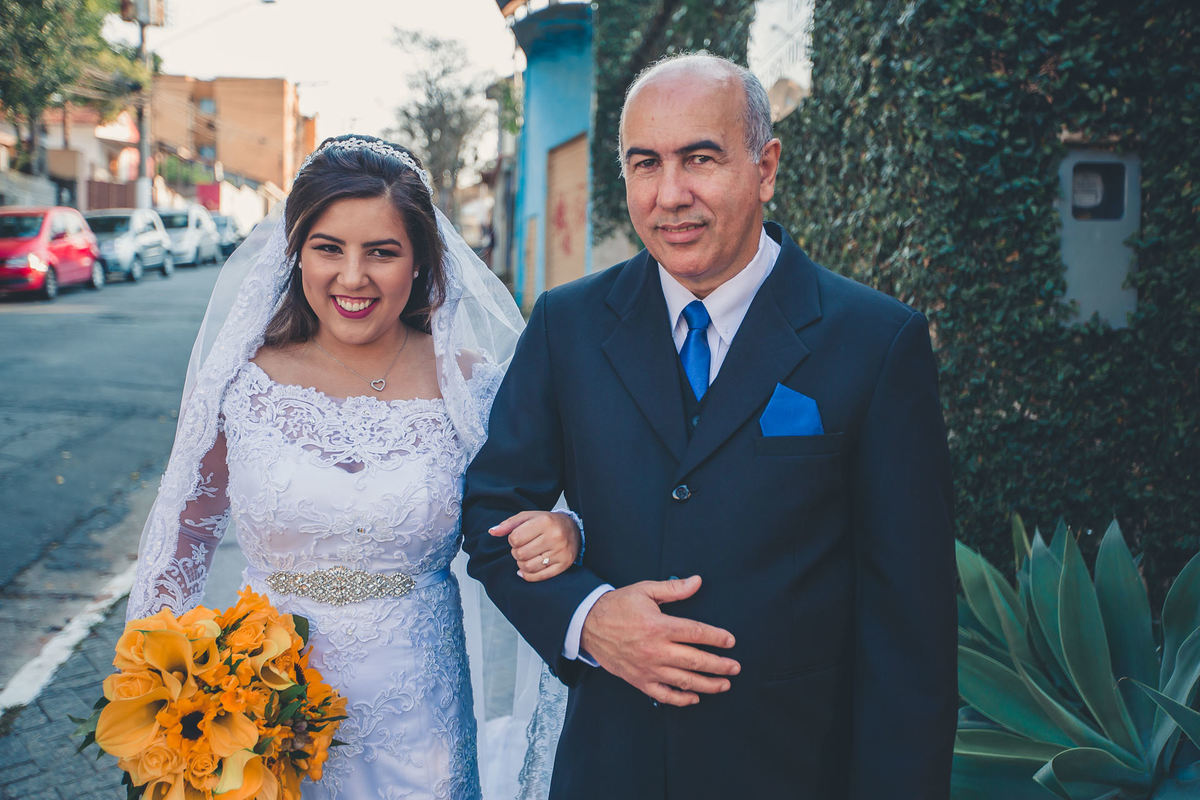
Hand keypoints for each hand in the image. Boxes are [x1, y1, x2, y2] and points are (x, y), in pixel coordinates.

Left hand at [489, 510, 581, 581]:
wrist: (574, 528)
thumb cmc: (548, 522)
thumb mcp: (528, 517)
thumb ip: (509, 524)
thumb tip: (492, 532)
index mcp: (545, 522)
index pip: (515, 538)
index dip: (512, 539)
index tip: (519, 537)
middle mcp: (555, 537)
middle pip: (520, 554)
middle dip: (516, 552)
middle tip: (522, 547)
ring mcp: (560, 552)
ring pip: (528, 567)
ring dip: (521, 564)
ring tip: (526, 556)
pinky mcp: (564, 564)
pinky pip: (539, 576)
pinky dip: (528, 575)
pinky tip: (526, 569)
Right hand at [580, 575, 739, 706]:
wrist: (587, 624)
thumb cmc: (618, 605)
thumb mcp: (645, 590)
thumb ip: (674, 589)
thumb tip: (697, 581)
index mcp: (659, 626)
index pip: (696, 633)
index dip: (716, 637)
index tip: (730, 641)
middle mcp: (655, 650)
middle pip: (695, 660)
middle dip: (719, 665)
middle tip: (735, 667)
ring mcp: (647, 668)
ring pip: (684, 681)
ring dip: (707, 684)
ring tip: (724, 684)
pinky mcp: (638, 680)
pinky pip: (663, 695)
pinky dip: (681, 699)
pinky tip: (695, 697)